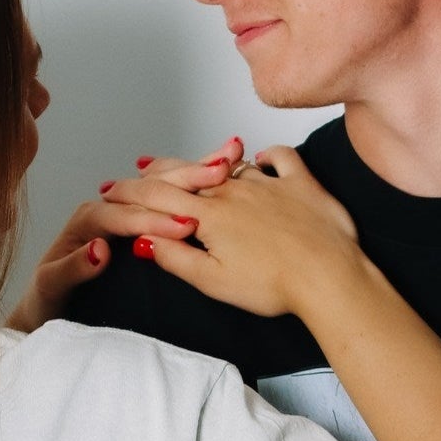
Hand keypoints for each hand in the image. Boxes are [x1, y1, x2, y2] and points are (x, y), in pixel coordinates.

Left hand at [4, 138, 244, 330]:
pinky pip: (171, 192)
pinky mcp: (138, 215)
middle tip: (217, 178)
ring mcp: (124, 208)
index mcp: (87, 221)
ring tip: (229, 158)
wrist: (49, 301)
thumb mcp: (53, 287)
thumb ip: (74, 268)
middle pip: (149, 189)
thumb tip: (100, 249)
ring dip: (197, 169)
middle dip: (184, 181)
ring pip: (164, 183)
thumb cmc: (51, 296)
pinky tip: (223, 167)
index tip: (185, 227)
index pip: (125, 216)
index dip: (155, 220)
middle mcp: (106, 208)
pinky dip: (197, 178)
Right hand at [125, 146, 362, 318]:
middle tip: (141, 168)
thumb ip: (175, 258)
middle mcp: (235, 190)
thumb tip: (144, 241)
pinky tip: (261, 157)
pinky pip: (281, 158)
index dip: (132, 193)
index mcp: (210, 215)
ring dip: (208, 164)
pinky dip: (268, 155)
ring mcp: (269, 183)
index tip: (112, 190)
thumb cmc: (275, 285)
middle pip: (189, 173)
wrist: (328, 276)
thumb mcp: (213, 281)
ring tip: (195, 167)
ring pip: (230, 166)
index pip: (160, 196)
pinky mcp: (302, 184)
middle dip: (160, 171)